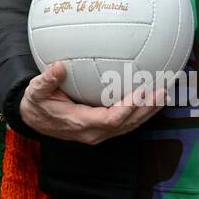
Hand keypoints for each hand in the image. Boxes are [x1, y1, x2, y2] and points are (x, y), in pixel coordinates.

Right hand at [20, 61, 164, 143]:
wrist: (34, 120)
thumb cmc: (37, 104)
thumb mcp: (36, 92)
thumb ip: (46, 81)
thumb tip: (58, 66)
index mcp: (81, 123)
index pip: (111, 119)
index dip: (128, 107)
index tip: (141, 91)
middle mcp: (94, 132)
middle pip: (127, 124)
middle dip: (146, 109)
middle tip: (162, 90)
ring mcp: (100, 132)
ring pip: (130, 125)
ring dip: (148, 111)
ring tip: (164, 94)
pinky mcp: (103, 128)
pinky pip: (126, 123)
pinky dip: (140, 112)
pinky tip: (151, 100)